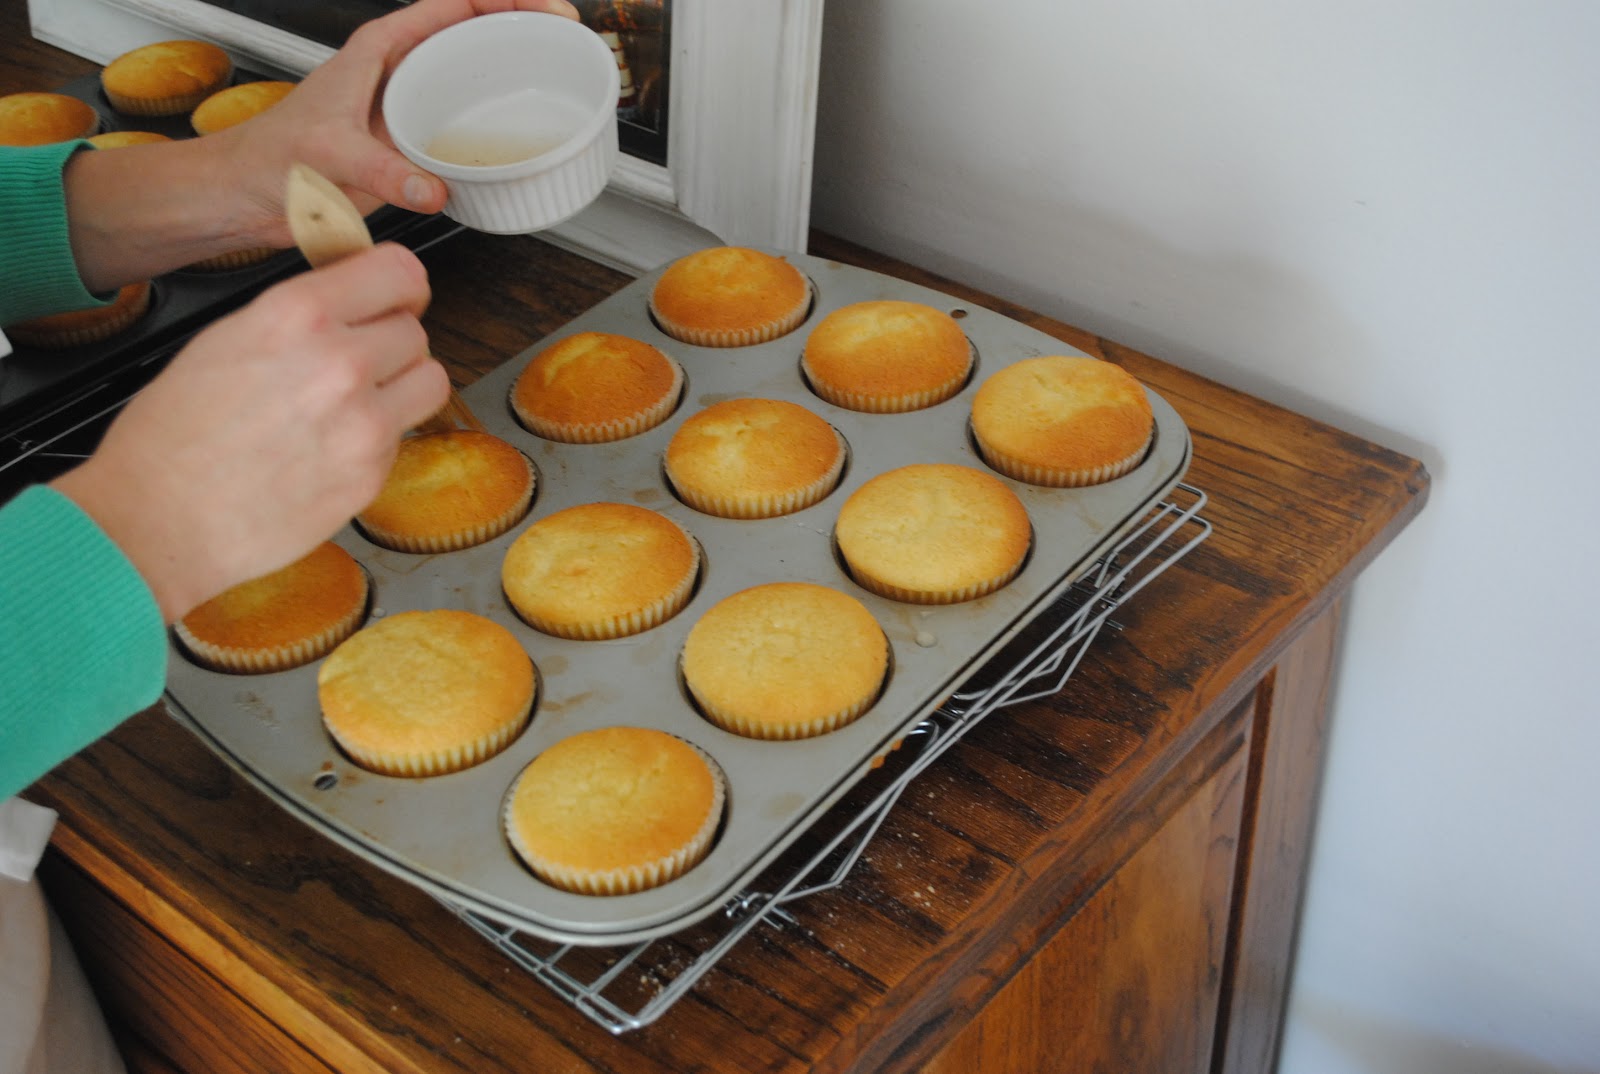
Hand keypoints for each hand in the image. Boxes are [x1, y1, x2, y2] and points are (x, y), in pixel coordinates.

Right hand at [51, 244, 446, 622]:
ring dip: (403, 388)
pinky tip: (330, 450)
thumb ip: (301, 316)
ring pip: (430, 381)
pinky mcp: (372, 473)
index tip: (399, 298)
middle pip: (414, 331)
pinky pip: (403, 438)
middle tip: (359, 363)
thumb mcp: (228, 338)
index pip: (399, 272)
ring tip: (357, 403)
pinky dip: (378, 441)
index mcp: (298, 314)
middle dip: (391, 344)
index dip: (403, 287)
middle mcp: (340, 361)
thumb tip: (351, 304)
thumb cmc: (174, 435)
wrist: (160, 518)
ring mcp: (364, 422)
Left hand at [211, 0, 581, 247]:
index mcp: (380, 51)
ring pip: (475, 81)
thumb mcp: (328, 156)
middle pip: (475, 36)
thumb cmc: (270, 160)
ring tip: (560, 81)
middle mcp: (399, 75)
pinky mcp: (413, 150)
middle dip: (526, 32)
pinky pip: (467, 132)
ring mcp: (410, 112)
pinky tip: (522, 145)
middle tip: (570, 41)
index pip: (453, 5)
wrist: (245, 197)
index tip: (545, 10)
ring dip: (517, 80)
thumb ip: (383, 170)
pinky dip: (499, 132)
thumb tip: (433, 188)